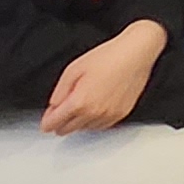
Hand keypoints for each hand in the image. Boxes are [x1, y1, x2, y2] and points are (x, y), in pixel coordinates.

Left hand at [41, 18, 164, 134]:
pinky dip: (94, 120)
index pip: (53, 124)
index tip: (48, 117)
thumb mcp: (73, 68)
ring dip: (79, 120)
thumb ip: (59, 91)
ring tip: (83, 101)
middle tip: (63, 107)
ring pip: (84, 129)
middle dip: (61, 121)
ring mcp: (109, 116)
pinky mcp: (121, 115)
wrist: (137, 53)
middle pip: (67, 130)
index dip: (47, 120)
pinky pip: (101, 126)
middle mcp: (94, 113)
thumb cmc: (109, 56)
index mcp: (79, 102)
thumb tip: (54, 106)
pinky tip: (95, 105)